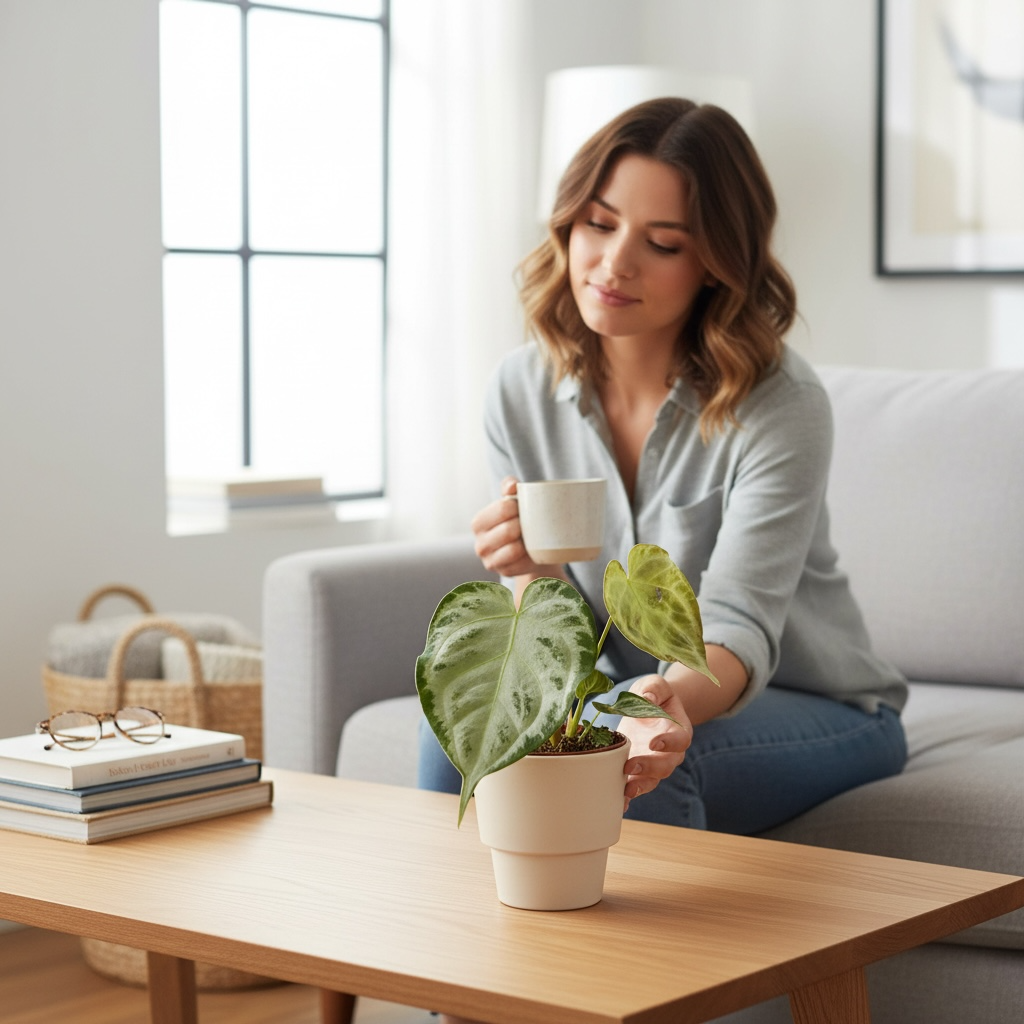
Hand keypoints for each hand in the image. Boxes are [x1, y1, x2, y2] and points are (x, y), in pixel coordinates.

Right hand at [472, 476, 559, 580]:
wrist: (530, 546)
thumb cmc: (519, 518)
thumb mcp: (513, 500)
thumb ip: (510, 487)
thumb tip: (512, 485)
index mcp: (478, 522)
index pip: (503, 509)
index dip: (519, 506)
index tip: (524, 508)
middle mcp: (480, 544)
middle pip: (509, 530)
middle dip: (524, 524)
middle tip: (530, 523)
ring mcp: (490, 562)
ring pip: (514, 550)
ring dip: (527, 542)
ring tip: (530, 536)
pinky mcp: (504, 573)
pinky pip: (521, 565)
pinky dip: (529, 557)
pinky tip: (531, 550)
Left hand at [617, 675, 691, 811]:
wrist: (650, 708)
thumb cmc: (654, 695)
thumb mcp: (654, 685)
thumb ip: (653, 689)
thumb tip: (646, 699)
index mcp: (678, 730)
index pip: (680, 740)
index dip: (669, 743)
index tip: (654, 742)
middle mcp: (669, 753)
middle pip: (665, 766)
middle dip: (648, 768)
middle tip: (630, 767)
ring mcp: (653, 764)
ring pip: (651, 781)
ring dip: (638, 787)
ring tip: (624, 790)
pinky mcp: (638, 771)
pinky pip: (636, 787)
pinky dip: (628, 797)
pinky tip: (618, 803)